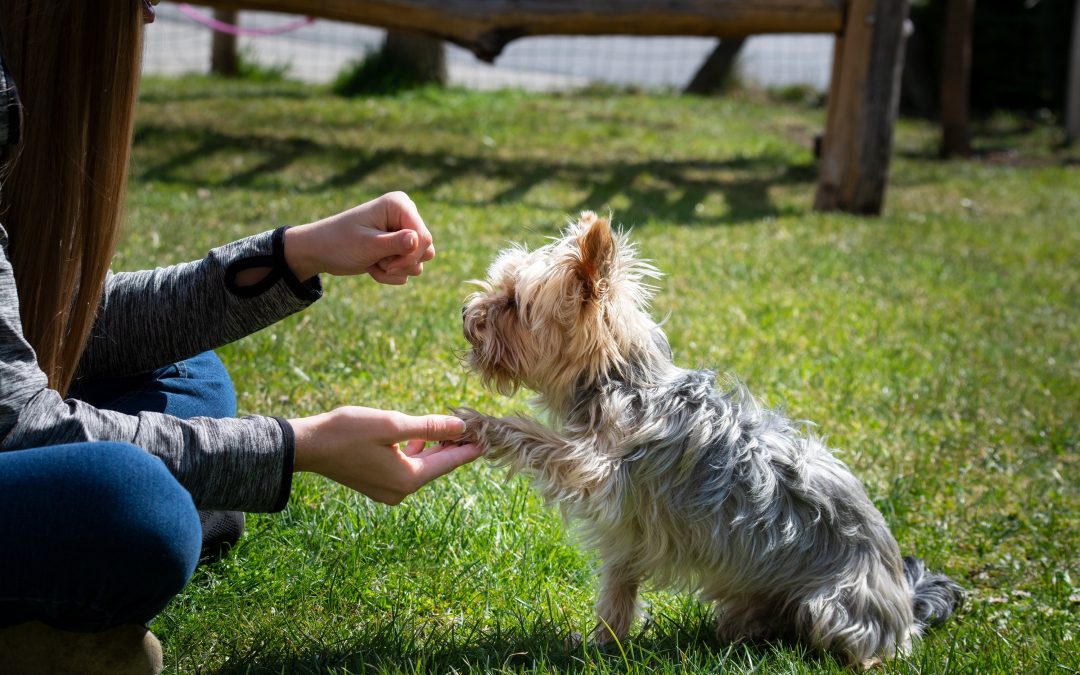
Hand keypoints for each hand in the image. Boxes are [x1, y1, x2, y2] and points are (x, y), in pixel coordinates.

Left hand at [284, 191, 435, 284]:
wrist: (320, 251)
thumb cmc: (339, 243)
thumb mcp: (367, 245)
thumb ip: (395, 243)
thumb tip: (419, 240)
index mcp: (399, 204)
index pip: (424, 237)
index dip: (410, 255)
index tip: (388, 264)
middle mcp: (405, 215)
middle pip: (426, 250)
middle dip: (402, 264)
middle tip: (380, 263)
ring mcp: (403, 232)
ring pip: (418, 262)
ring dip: (395, 270)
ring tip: (373, 263)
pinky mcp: (399, 247)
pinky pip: (408, 269)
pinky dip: (390, 274)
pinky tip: (373, 266)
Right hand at [289, 407, 481, 504]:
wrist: (307, 447)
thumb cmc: (347, 432)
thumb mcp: (392, 424)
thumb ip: (429, 427)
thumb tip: (460, 428)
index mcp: (408, 479)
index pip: (449, 463)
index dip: (470, 448)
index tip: (490, 437)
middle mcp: (401, 491)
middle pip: (437, 466)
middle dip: (454, 447)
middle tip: (473, 428)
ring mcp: (388, 491)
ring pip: (422, 467)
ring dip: (435, 448)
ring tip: (452, 429)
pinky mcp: (376, 484)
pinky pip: (406, 469)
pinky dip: (416, 453)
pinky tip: (420, 438)